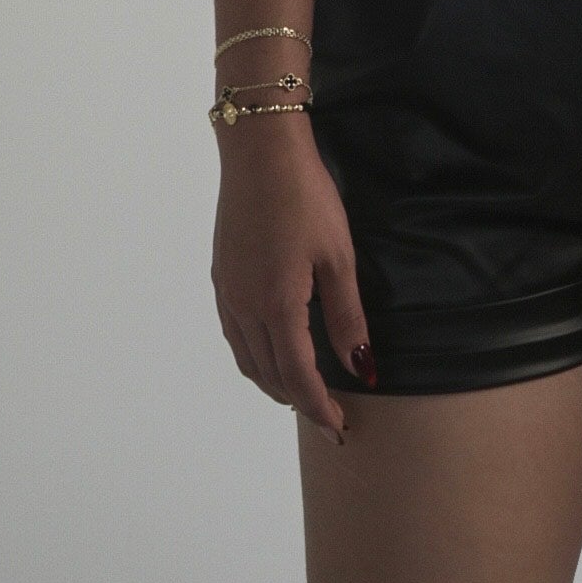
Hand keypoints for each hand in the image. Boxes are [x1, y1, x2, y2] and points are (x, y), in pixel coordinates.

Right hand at [211, 126, 375, 443]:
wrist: (260, 153)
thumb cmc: (306, 197)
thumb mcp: (338, 256)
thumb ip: (347, 316)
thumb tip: (359, 368)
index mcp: (276, 305)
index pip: (298, 377)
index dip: (320, 408)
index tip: (340, 429)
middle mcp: (244, 307)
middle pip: (269, 375)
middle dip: (299, 401)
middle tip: (329, 416)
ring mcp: (228, 292)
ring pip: (247, 359)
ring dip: (274, 383)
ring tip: (304, 393)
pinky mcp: (222, 277)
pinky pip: (235, 335)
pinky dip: (255, 357)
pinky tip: (273, 350)